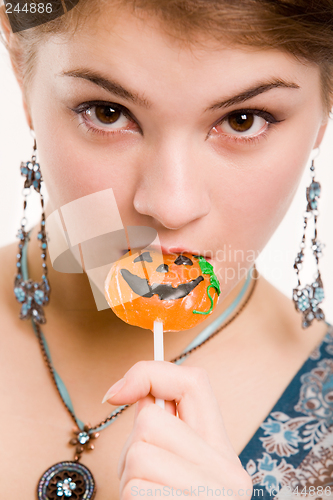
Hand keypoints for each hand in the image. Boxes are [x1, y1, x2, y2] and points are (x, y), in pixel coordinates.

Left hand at [103, 360, 252, 498]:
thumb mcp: (176, 467)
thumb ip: (163, 430)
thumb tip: (130, 392)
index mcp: (221, 449)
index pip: (194, 383)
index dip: (151, 373)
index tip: (118, 392)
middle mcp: (226, 470)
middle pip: (152, 423)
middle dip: (133, 449)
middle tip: (144, 476)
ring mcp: (211, 494)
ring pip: (139, 455)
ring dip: (129, 480)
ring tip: (148, 498)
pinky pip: (137, 491)